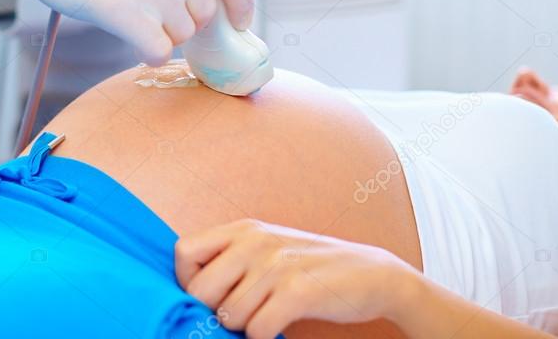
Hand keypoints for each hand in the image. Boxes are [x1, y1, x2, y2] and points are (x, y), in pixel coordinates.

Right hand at [0, 0, 253, 62]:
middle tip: (148, 7)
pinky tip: (128, 33)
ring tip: (127, 8)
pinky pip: (158, 50)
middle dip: (183, 16)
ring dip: (160, 31)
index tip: (241, 23)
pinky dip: (147, 50)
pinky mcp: (125, 12)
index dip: (243, 5)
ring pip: (181, 34)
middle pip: (203, 13)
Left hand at [175, 219, 416, 338]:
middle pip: (199, 291)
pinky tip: (279, 329)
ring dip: (245, 327)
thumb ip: (231, 259)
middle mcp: (255, 241)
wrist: (374, 274)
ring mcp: (276, 265)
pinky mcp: (297, 292)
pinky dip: (264, 338)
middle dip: (215, 313)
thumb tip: (188, 291)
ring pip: (229, 315)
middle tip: (242, 315)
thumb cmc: (312, 268)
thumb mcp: (268, 248)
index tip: (211, 296)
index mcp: (243, 229)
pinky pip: (257, 329)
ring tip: (267, 317)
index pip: (183, 252)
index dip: (188, 282)